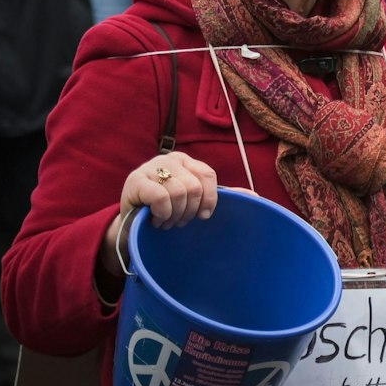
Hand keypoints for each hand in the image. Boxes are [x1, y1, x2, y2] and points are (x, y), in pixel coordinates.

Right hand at [98, 151, 218, 279]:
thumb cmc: (165, 211)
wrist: (131, 226)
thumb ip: (218, 195)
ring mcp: (150, 167)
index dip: (210, 199)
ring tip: (166, 221)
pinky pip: (161, 198)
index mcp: (185, 161)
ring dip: (174, 215)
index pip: (208, 175)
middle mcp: (169, 159)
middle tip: (178, 221)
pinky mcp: (135, 180)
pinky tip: (156, 220)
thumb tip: (255, 197)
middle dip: (188, 211)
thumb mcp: (192, 201)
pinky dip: (162, 214)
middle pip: (194, 186)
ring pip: (179, 192)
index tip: (203, 216)